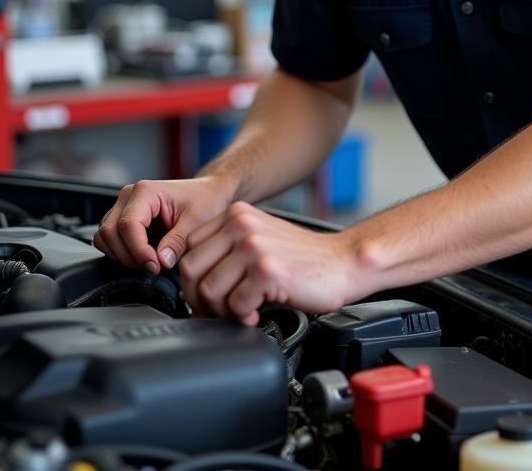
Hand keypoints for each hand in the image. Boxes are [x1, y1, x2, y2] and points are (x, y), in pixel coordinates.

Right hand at [93, 175, 235, 274]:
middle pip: (110, 232)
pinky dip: (120, 252)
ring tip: (150, 259)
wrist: (206, 193)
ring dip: (123, 255)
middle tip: (155, 265)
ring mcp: (122, 206)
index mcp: (146, 191)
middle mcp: (129, 195)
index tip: (156, 266)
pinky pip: (108, 239)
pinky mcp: (121, 217)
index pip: (128, 225)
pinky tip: (143, 254)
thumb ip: (178, 241)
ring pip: (104, 237)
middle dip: (130, 256)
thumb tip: (161, 261)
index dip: (139, 251)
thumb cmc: (204, 200)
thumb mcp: (197, 221)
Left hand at [179, 202, 360, 324]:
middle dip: (201, 298)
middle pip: (190, 270)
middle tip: (222, 309)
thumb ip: (227, 248)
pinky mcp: (267, 270)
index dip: (193, 278)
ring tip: (245, 309)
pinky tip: (259, 311)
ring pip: (208, 290)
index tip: (207, 294)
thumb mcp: (259, 238)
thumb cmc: (302, 259)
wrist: (343, 263)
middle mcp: (242, 225)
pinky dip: (244, 316)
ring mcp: (254, 246)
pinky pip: (235, 305)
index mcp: (237, 215)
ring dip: (224, 310)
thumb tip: (192, 280)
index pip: (188, 247)